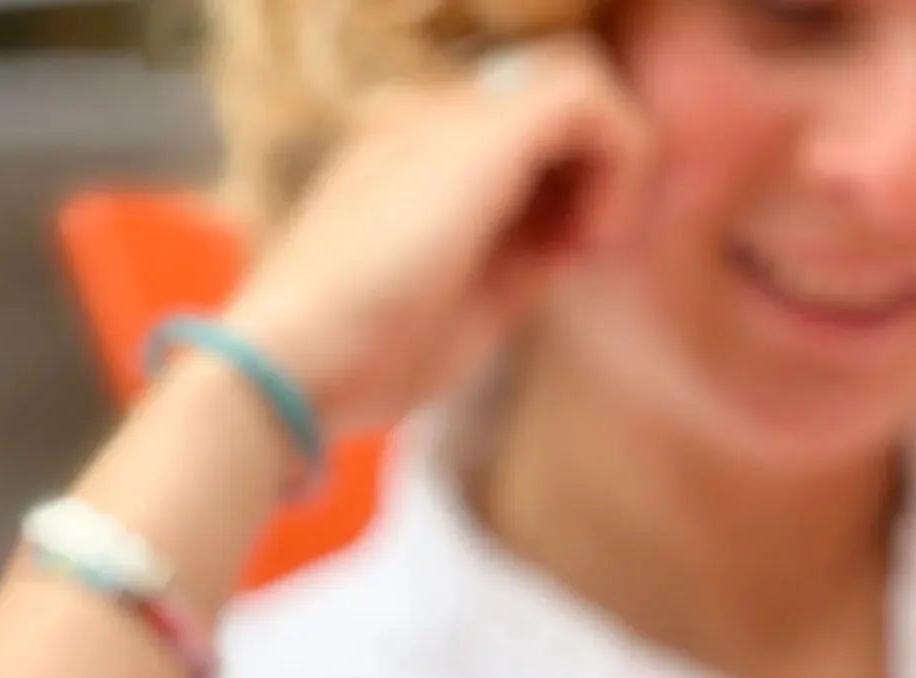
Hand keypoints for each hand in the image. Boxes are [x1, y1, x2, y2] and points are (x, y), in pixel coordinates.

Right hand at [221, 35, 651, 435]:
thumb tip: (572, 243)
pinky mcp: (479, 133)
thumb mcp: (465, 309)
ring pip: (576, 80)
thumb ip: (518, 265)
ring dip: (613, 161)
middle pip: (550, 98)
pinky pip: (588, 98)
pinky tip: (591, 235)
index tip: (567, 262)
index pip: (519, 135)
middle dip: (598, 166)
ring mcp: (449, 116)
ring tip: (592, 242)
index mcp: (414, 158)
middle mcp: (430, 120)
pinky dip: (620, 160)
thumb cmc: (366, 358)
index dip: (569, 188)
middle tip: (590, 247)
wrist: (296, 359)